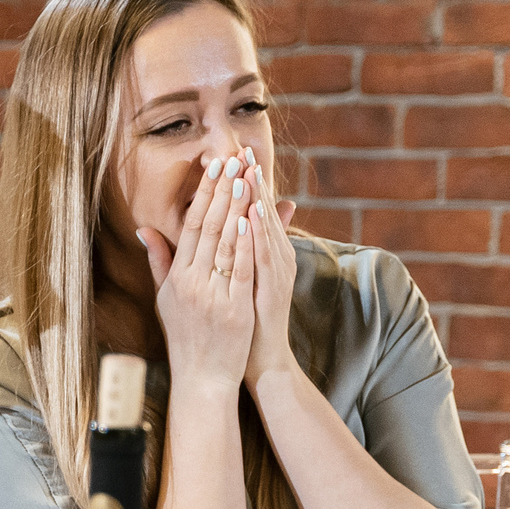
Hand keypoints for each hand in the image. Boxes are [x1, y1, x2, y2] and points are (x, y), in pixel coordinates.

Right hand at [137, 152, 257, 396]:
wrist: (201, 379)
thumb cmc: (186, 338)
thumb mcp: (165, 299)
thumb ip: (158, 262)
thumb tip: (144, 230)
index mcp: (177, 278)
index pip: (190, 226)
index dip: (203, 194)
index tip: (215, 167)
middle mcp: (191, 283)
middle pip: (208, 228)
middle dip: (222, 191)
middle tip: (233, 159)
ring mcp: (212, 296)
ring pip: (226, 243)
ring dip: (237, 208)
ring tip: (246, 177)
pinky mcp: (234, 309)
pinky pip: (241, 270)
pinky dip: (246, 244)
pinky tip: (253, 220)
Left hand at [230, 147, 301, 389]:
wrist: (260, 359)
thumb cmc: (246, 320)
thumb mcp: (240, 280)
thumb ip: (237, 250)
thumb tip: (234, 223)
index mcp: (264, 254)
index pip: (254, 211)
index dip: (245, 183)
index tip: (233, 154)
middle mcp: (275, 259)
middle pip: (264, 213)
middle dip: (253, 181)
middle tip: (243, 149)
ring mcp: (276, 273)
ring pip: (267, 230)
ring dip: (258, 200)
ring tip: (249, 171)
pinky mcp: (272, 289)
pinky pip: (265, 258)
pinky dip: (260, 235)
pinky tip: (253, 214)